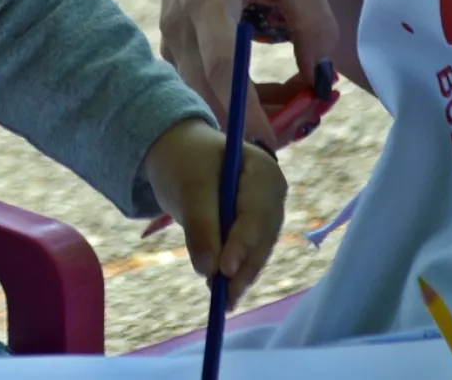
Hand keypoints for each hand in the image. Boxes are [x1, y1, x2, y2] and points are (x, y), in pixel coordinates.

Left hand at [142, 118, 286, 307]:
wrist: (179, 152)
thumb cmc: (185, 161)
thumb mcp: (188, 186)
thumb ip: (200, 224)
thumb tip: (209, 269)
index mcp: (262, 170)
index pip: (257, 211)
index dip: (243, 242)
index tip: (226, 268)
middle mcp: (272, 194)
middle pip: (262, 236)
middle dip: (244, 266)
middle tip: (225, 296)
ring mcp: (266, 212)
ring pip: (257, 250)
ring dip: (241, 276)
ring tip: (222, 300)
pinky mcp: (254, 229)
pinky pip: (248, 253)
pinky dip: (236, 272)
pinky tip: (223, 294)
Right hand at [160, 0, 337, 146]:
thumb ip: (312, 17)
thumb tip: (316, 77)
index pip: (221, 66)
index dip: (246, 112)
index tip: (273, 145)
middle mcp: (178, 21)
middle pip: (208, 95)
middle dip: (255, 124)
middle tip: (305, 121)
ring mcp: (169, 38)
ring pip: (204, 99)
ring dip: (249, 115)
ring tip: (296, 99)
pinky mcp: (171, 49)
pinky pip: (200, 90)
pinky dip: (235, 103)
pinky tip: (268, 94)